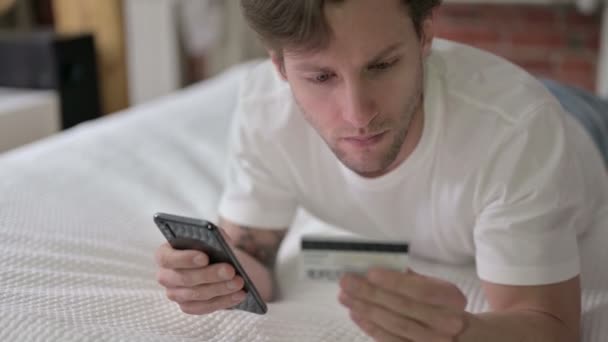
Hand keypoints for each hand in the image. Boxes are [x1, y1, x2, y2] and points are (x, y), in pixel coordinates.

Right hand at [155, 241, 245, 314]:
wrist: (222, 264)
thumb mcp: (214, 237)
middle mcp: (165, 275)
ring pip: (196, 294)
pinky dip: (223, 301)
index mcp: (165, 253)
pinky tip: (239, 294)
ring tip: (239, 282)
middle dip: (209, 275)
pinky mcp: (188, 306)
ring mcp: (175, 293)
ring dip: (220, 288)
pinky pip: (204, 307)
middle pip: (183, 279)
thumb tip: (220, 239)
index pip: (166, 258)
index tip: (205, 257)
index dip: (184, 259)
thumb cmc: (213, 247)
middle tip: (230, 270)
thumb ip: (214, 235)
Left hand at [338, 268, 468, 341]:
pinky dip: (371, 328)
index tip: (370, 272)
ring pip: (395, 326)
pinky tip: (356, 315)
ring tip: (345, 297)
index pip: (422, 290)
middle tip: (346, 282)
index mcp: (452, 299)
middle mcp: (447, 323)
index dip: (395, 282)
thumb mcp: (438, 287)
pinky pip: (392, 341)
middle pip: (403, 308)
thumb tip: (381, 270)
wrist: (467, 337)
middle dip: (371, 293)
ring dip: (366, 310)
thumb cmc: (443, 305)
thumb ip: (413, 279)